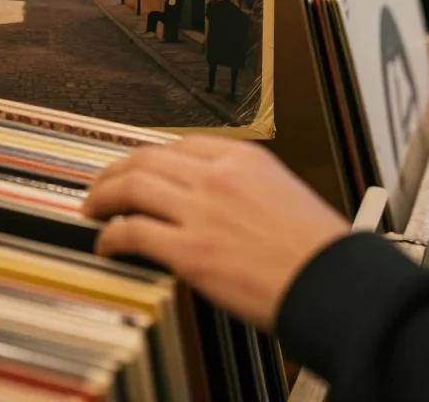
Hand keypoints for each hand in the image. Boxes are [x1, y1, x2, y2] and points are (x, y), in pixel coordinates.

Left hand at [82, 137, 348, 330]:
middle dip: (115, 170)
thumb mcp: (284, 190)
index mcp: (242, 156)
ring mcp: (201, 211)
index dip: (148, 157)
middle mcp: (217, 175)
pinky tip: (106, 242)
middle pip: (146, 158)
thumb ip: (243, 184)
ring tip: (92, 207)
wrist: (336, 283)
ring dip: (103, 195)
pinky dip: (111, 235)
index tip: (137, 168)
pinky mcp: (191, 251)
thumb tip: (210, 194)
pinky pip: (133, 232)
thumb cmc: (320, 248)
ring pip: (131, 186)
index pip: (178, 145)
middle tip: (101, 183)